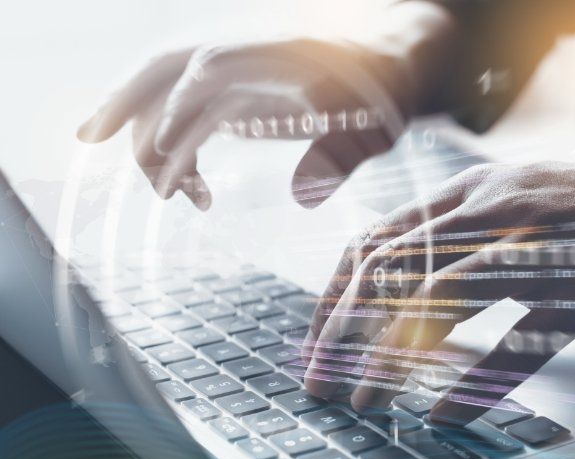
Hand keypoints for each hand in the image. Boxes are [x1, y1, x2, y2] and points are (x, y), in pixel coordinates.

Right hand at [76, 39, 411, 209]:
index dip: (180, 107)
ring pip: (167, 93)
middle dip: (124, 100)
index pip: (206, 67)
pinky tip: (195, 189)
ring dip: (152, 138)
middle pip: (164, 66)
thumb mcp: (377, 121)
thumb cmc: (387, 87)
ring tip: (168, 194)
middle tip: (89, 136)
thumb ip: (341, 153)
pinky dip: (180, 149)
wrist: (394, 57)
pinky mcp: (239, 92)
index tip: (172, 155)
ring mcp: (237, 72)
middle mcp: (243, 55)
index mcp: (269, 51)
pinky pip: (190, 113)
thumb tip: (303, 198)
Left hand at [301, 151, 574, 423]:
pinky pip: (520, 337)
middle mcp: (494, 208)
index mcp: (472, 192)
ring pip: (441, 297)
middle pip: (392, 267)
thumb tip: (408, 296)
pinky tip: (443, 413)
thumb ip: (464, 244)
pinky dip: (475, 379)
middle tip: (319, 381)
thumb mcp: (517, 212)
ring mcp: (536, 244)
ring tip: (363, 402)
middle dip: (341, 329)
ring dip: (390, 355)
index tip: (318, 340)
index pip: (378, 239)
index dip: (336, 294)